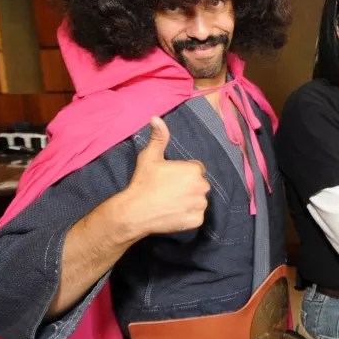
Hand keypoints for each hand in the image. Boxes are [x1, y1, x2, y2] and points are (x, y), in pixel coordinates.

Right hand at [117, 117, 210, 238]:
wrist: (136, 212)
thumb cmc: (144, 182)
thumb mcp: (150, 157)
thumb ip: (158, 137)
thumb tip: (155, 117)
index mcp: (194, 170)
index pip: (195, 169)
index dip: (182, 174)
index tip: (169, 179)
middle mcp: (202, 187)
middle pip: (199, 185)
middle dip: (188, 187)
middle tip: (169, 191)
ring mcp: (200, 205)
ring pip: (199, 200)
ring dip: (190, 201)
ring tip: (170, 202)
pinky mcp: (197, 221)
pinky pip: (196, 216)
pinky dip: (188, 216)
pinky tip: (173, 213)